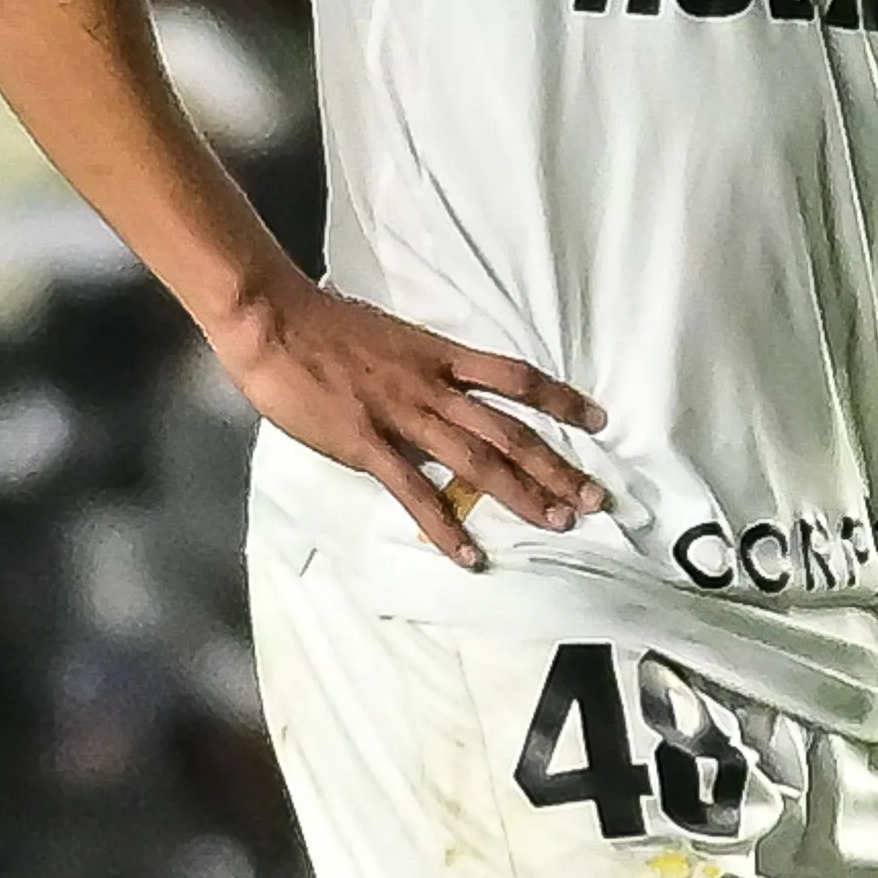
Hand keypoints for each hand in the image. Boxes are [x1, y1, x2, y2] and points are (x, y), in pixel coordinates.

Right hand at [214, 278, 607, 568]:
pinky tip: (470, 555)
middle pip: (511, 430)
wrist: (278, 322)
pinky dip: (445, 527)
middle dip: (558, 466)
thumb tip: (447, 379)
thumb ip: (424, 362)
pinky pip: (416, 493)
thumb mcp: (394, 334)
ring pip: (478, 461)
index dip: (561, 399)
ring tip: (559, 524)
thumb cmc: (329, 324)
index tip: (598, 420)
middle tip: (597, 499)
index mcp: (442, 356)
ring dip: (522, 495)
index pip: (517, 378)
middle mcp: (435, 387)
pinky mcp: (369, 445)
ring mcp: (404, 417)